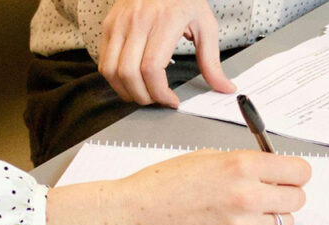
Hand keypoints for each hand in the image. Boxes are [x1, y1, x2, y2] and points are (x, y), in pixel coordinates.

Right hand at [46, 150, 309, 224]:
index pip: (299, 171)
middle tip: (268, 194)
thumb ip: (243, 163)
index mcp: (241, 166)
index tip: (289, 176)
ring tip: (244, 212)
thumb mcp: (206, 157)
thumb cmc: (162, 185)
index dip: (295, 173)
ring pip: (283, 224)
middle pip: (297, 199)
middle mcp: (247, 196)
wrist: (134, 216)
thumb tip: (270, 169)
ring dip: (269, 218)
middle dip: (285, 195)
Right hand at [98, 0, 236, 107]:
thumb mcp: (205, 24)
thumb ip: (212, 60)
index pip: (152, 67)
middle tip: (157, 100)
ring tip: (142, 93)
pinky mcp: (108, 26)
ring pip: (111, 71)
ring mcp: (119, 24)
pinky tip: (130, 80)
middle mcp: (137, 22)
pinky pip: (104, 62)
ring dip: (125, 91)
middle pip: (129, 74)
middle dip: (143, 96)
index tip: (171, 100)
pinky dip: (114, 78)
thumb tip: (224, 87)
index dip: (159, 92)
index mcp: (164, 21)